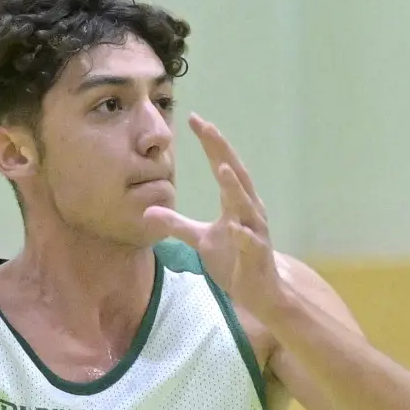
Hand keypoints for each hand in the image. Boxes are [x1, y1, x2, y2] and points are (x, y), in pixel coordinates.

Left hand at [142, 114, 287, 318]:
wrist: (261, 290)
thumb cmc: (234, 259)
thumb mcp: (200, 239)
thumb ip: (177, 224)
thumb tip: (148, 211)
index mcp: (235, 202)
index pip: (222, 165)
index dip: (210, 143)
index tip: (195, 119)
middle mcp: (248, 210)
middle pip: (236, 175)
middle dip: (222, 151)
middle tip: (208, 128)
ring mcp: (255, 231)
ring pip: (246, 205)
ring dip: (234, 187)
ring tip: (220, 167)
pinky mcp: (257, 255)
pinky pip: (250, 243)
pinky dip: (243, 235)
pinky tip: (234, 227)